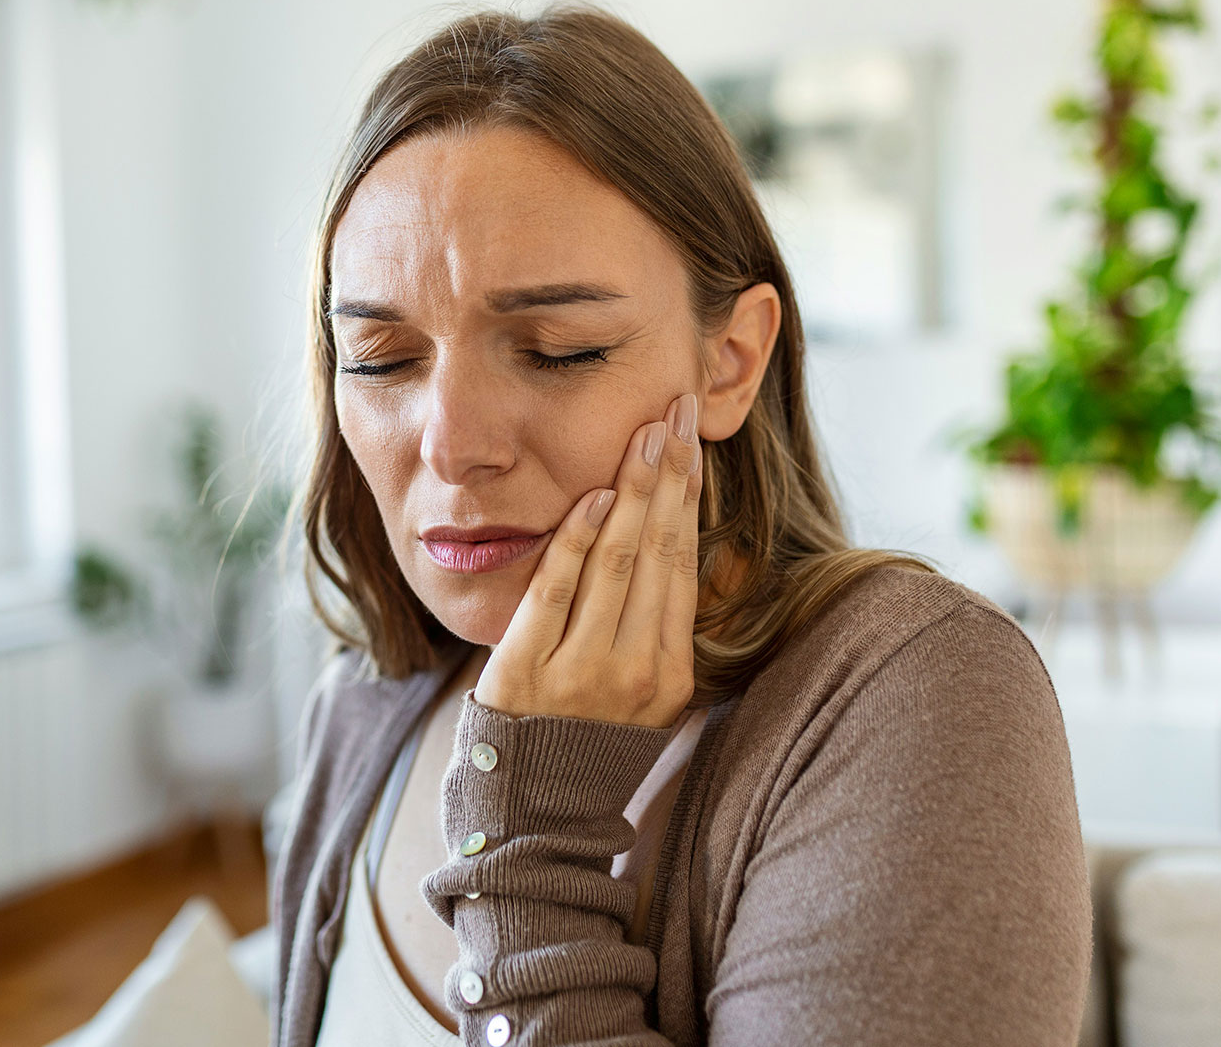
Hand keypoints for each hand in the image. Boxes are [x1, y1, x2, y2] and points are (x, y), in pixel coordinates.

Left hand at [473, 391, 703, 728]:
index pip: (684, 565)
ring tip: (646, 435)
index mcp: (671, 673)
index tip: (693, 443)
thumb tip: (670, 537)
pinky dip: (578, 540)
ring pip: (617, 563)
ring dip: (632, 491)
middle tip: (678, 412)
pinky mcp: (527, 670)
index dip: (689, 498)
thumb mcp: (642, 692)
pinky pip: (558, 591)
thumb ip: (655, 625)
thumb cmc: (587, 736)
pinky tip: (594, 497)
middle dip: (670, 475)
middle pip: (659, 552)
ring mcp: (582, 672)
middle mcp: (636, 671)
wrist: (533, 808)